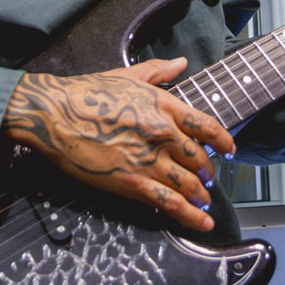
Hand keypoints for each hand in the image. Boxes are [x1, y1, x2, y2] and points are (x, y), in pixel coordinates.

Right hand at [1, 57, 233, 232]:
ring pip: (189, 184)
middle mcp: (162, 132)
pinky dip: (189, 215)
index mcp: (164, 105)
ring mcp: (149, 159)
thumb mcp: (128, 74)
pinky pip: (170, 203)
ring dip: (200, 195)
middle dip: (208, 172)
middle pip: (199, 158)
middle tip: (209, 178)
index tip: (229, 150)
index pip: (207, 126)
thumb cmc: (87, 93)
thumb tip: (181, 62)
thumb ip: (159, 71)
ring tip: (203, 200)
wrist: (56, 115)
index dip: (223, 141)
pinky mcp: (133, 182)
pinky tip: (200, 221)